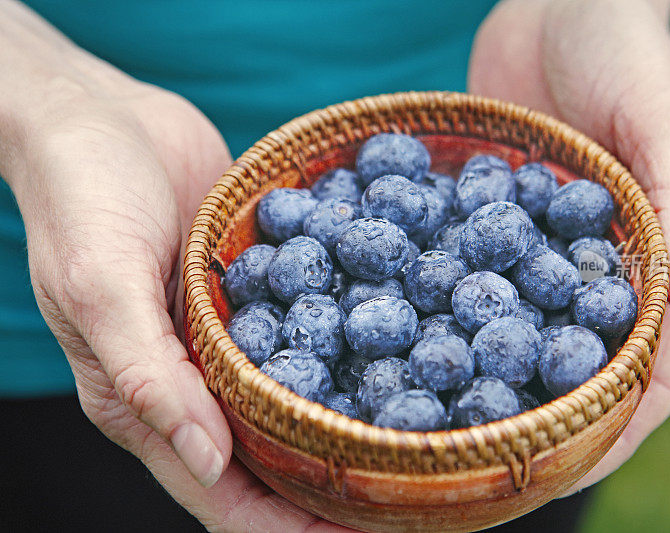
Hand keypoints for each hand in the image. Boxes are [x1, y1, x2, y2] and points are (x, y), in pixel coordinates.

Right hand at [1, 4, 351, 527]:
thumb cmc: (80, 198)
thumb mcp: (99, 285)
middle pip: (268, 455)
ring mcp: (229, 333)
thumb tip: (207, 463)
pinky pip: (306, 328)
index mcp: (146, 397)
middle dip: (327, 484)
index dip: (284, 526)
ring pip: (293, 396)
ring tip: (412, 437)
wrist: (102, 116)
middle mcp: (194, 376)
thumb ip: (146, 375)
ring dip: (342, 420)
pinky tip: (396, 348)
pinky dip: (345, 346)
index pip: (221, 490)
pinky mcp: (254, 289)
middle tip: (401, 496)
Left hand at [469, 0, 669, 492]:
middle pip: (566, 370)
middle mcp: (588, 269)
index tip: (559, 476)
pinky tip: (387, 338)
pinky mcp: (485, 218)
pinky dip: (432, 308)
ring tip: (425, 425)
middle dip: (531, 423)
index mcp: (647, 264)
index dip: (609, 434)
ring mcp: (532, 249)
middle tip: (477, 473)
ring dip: (475, 380)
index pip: (643, 376)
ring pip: (507, 333)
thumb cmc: (630, 50)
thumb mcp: (667, 126)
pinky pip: (459, 274)